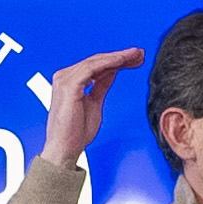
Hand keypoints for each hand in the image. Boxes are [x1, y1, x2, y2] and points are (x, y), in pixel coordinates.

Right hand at [40, 47, 143, 167]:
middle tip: (138, 53)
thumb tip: (111, 72)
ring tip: (134, 55)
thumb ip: (101, 86)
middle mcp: (65, 77)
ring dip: (117, 57)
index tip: (133, 59)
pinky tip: (122, 61)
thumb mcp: (94, 103)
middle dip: (120, 56)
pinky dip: (109, 63)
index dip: (116, 61)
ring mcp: (65, 79)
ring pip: (96, 62)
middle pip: (97, 61)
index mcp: (70, 81)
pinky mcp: (70, 85)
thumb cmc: (75, 133)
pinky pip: (92, 68)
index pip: (96, 65)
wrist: (64, 149)